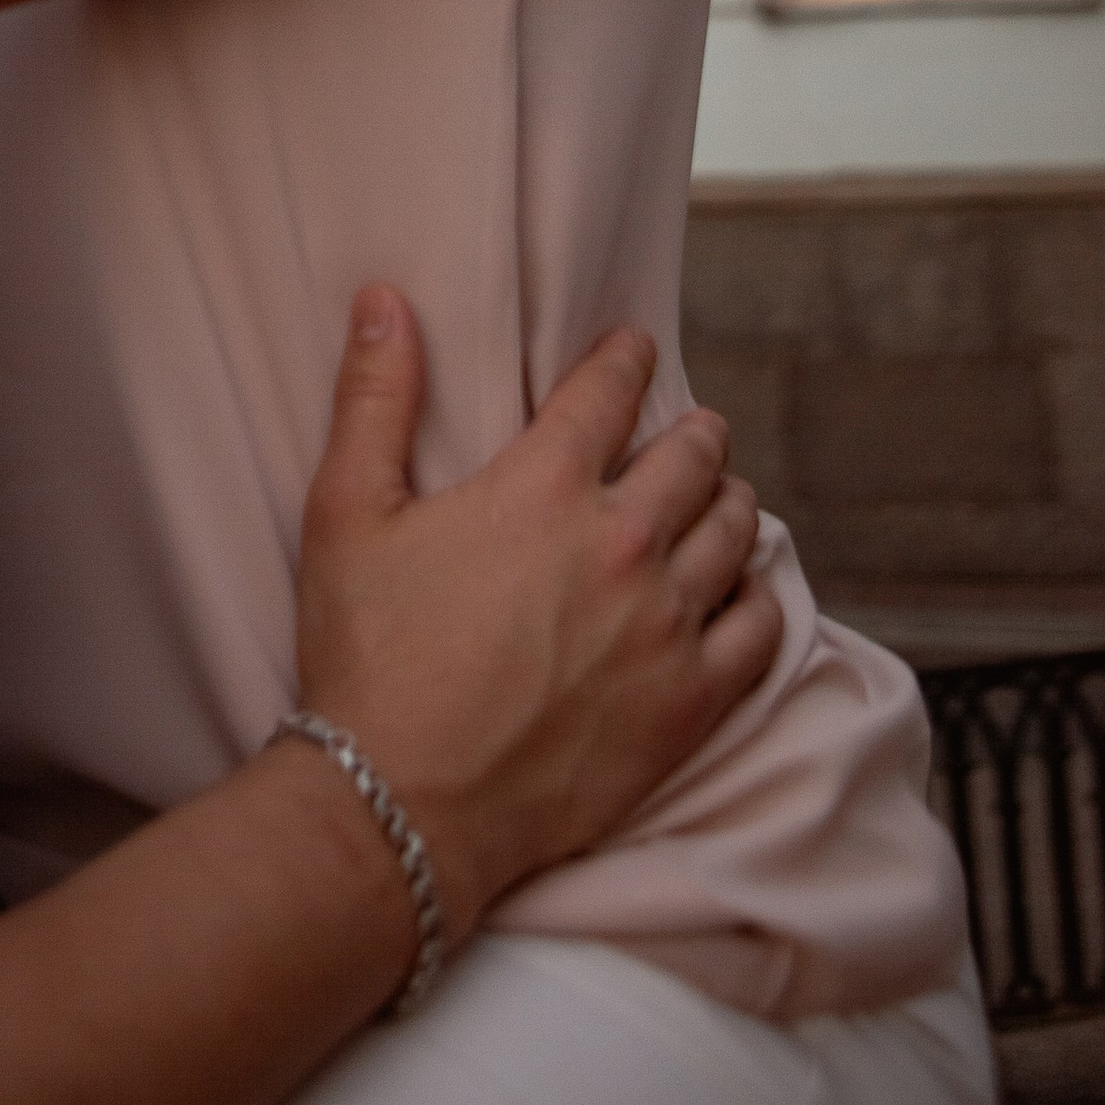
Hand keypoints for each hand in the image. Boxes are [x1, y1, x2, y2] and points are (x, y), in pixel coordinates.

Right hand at [289, 288, 776, 947]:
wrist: (405, 803)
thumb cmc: (370, 656)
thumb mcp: (347, 512)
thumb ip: (373, 398)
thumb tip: (383, 301)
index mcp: (542, 488)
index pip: (608, 392)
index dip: (625, 361)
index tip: (634, 350)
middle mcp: (621, 545)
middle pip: (692, 457)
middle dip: (692, 431)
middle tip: (690, 428)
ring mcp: (665, 627)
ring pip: (735, 534)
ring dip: (730, 500)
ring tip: (721, 495)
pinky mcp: (689, 704)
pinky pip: (758, 628)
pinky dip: (757, 596)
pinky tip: (742, 590)